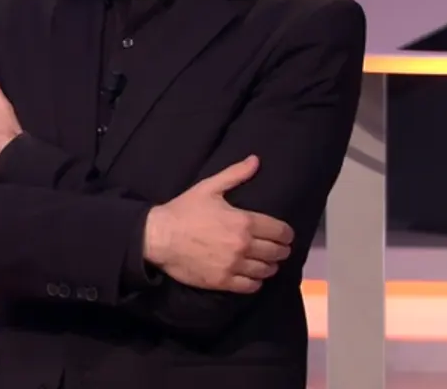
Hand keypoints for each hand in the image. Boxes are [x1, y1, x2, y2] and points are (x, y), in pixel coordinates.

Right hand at [142, 155, 293, 293]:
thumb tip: (256, 160)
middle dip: (281, 250)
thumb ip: (235, 174)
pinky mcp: (222, 282)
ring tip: (267, 263)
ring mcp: (233, 265)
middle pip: (277, 252)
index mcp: (244, 222)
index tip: (286, 235)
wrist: (159, 237)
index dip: (287, 234)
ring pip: (266, 271)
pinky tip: (253, 277)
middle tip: (279, 249)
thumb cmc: (184, 210)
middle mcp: (243, 245)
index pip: (280, 231)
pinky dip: (256, 282)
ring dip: (270, 266)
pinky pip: (251, 286)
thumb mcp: (209, 187)